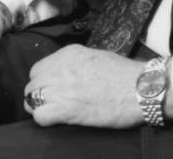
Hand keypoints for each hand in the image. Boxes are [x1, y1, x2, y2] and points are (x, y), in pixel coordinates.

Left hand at [22, 45, 142, 128]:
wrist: (141, 88)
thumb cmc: (125, 73)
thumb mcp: (97, 56)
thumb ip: (77, 62)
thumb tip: (68, 72)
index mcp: (69, 53)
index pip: (39, 68)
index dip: (43, 80)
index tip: (51, 88)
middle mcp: (61, 68)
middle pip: (33, 83)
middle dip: (38, 94)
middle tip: (49, 102)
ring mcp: (62, 88)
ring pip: (32, 99)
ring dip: (38, 107)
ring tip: (50, 112)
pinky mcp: (67, 109)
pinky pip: (40, 116)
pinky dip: (44, 119)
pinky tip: (55, 120)